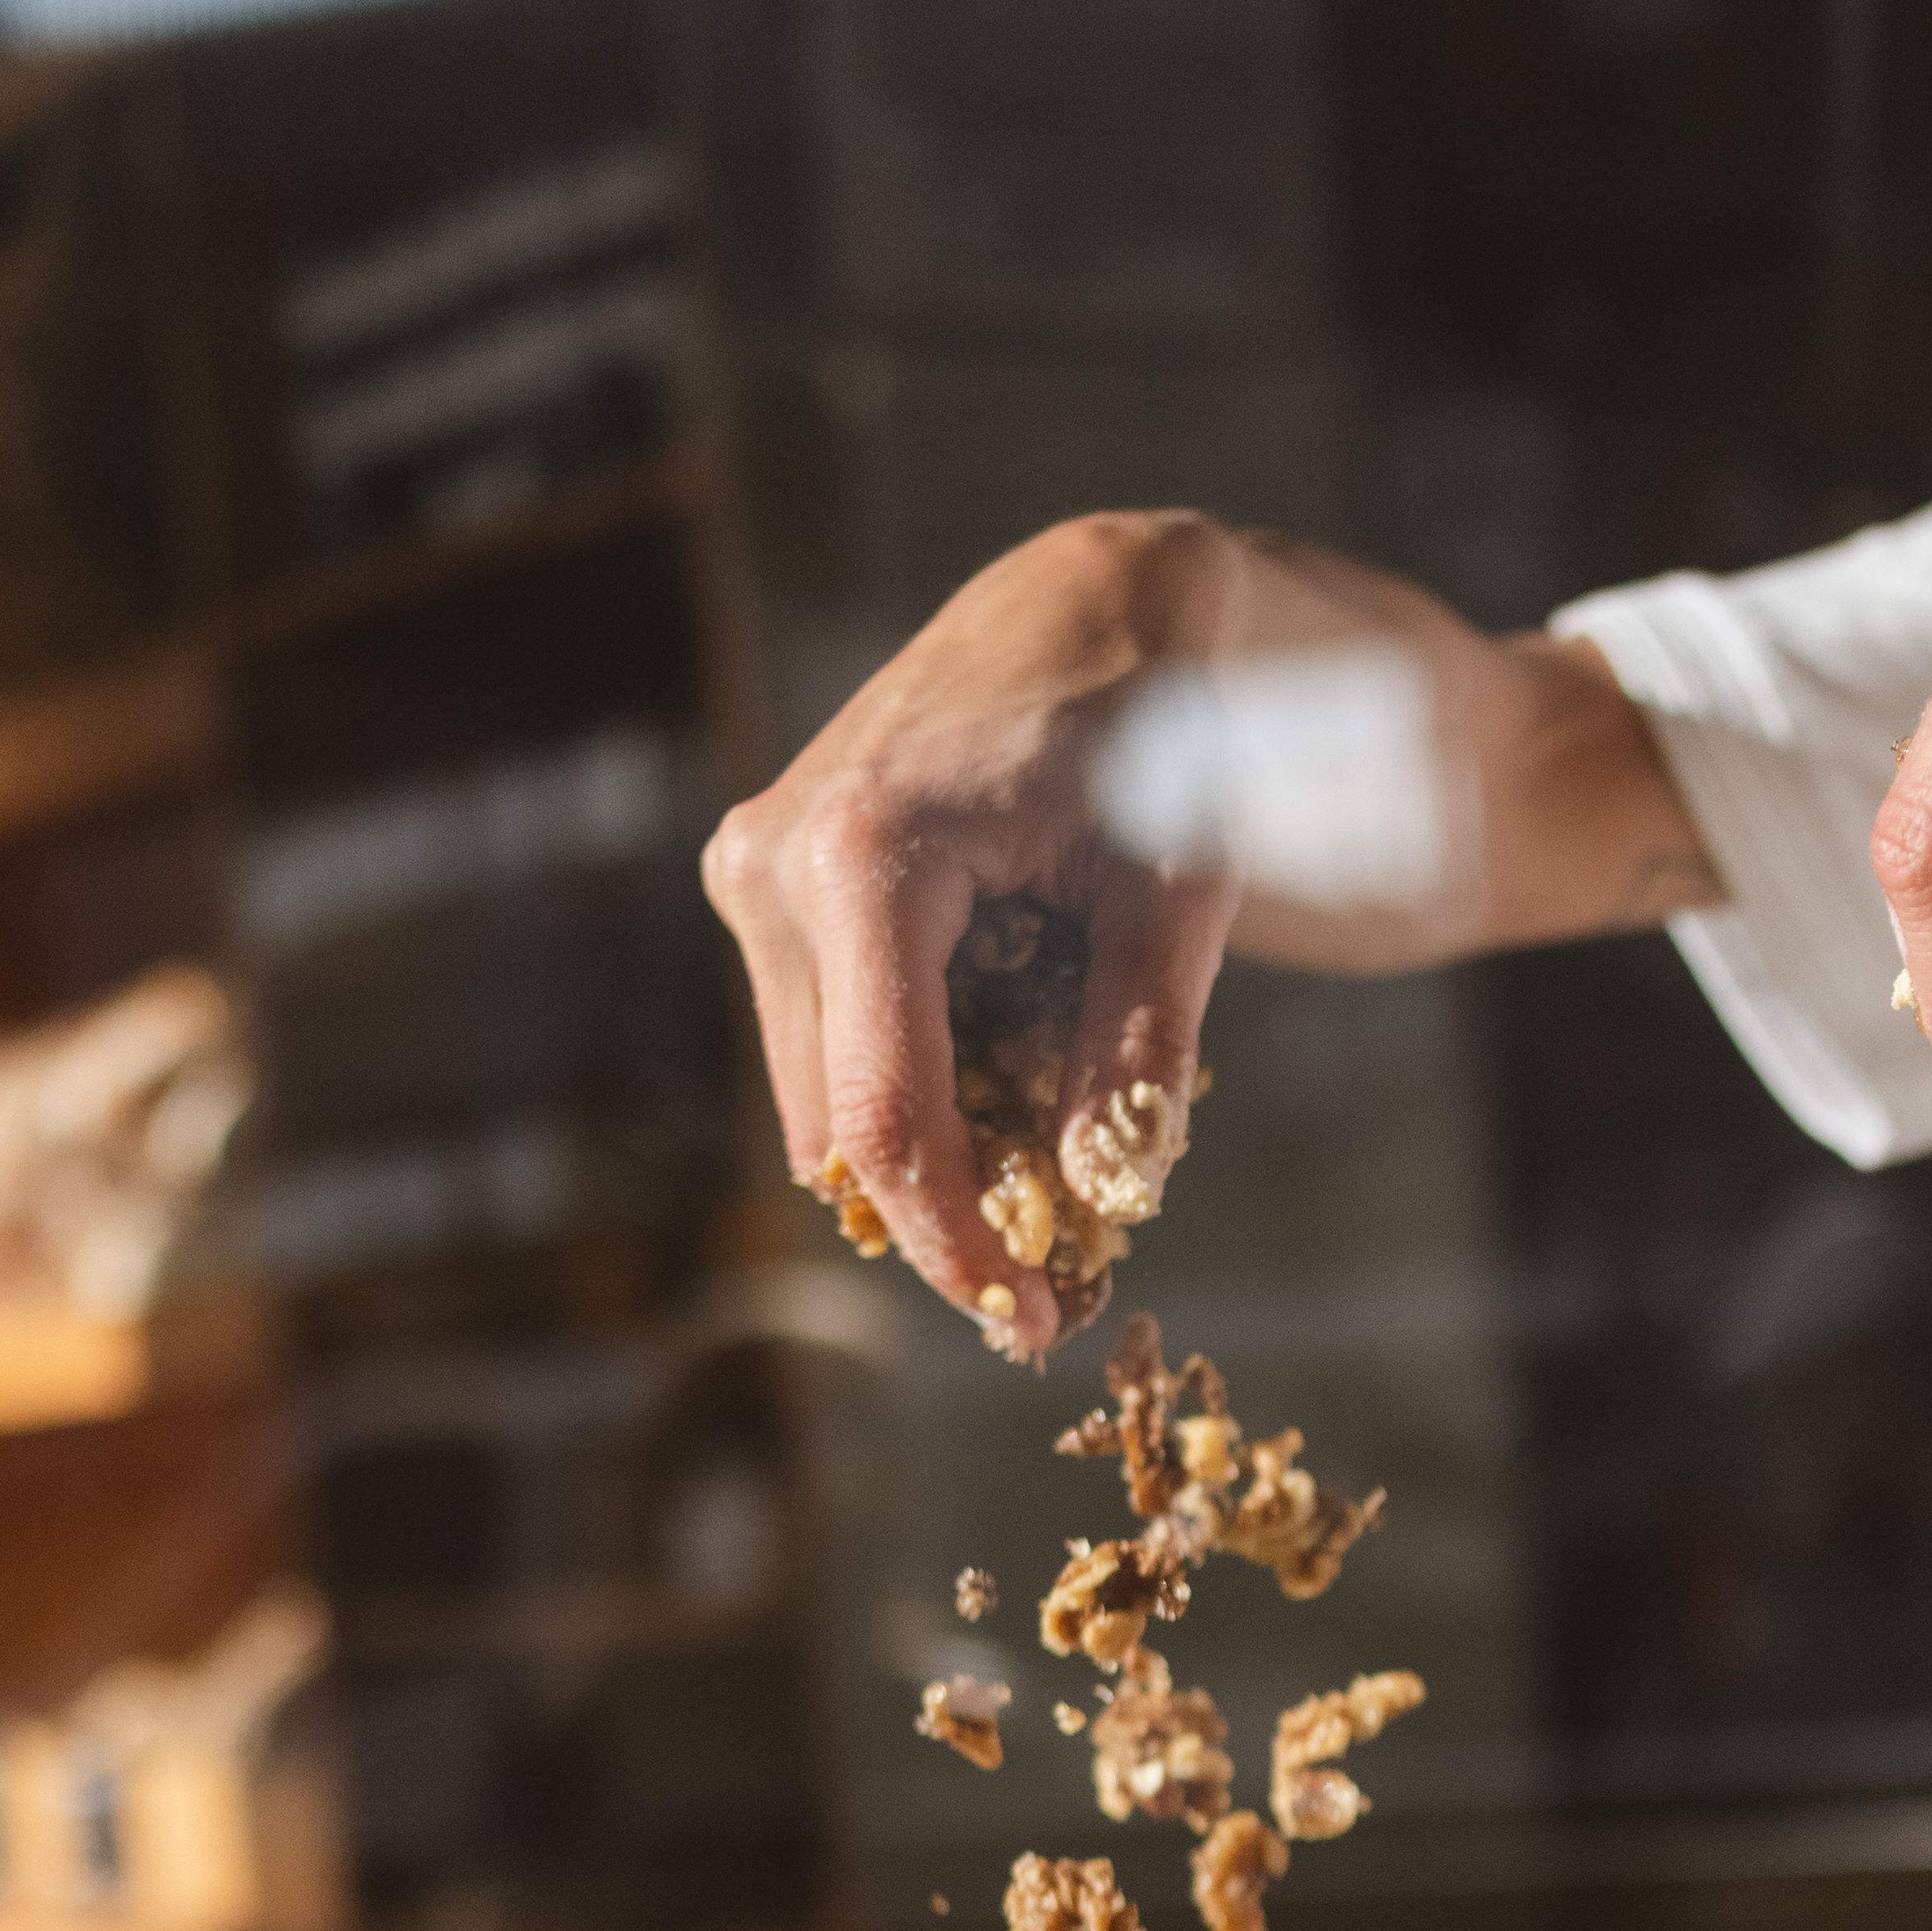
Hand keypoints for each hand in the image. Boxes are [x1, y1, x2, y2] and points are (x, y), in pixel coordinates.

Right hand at [702, 512, 1247, 1357]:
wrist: (1091, 606)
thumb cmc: (1150, 734)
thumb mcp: (1176, 894)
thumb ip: (1139, 1048)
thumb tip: (1109, 1201)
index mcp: (864, 859)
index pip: (886, 1118)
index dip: (952, 1243)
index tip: (1030, 1324)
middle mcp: (774, 865)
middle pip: (844, 1125)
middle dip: (951, 1213)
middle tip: (1068, 1277)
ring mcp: (755, 872)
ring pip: (830, 1095)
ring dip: (938, 1147)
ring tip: (1062, 1137)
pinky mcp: (766, 882)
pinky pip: (835, 1038)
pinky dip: (921, 1081)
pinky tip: (1015, 1051)